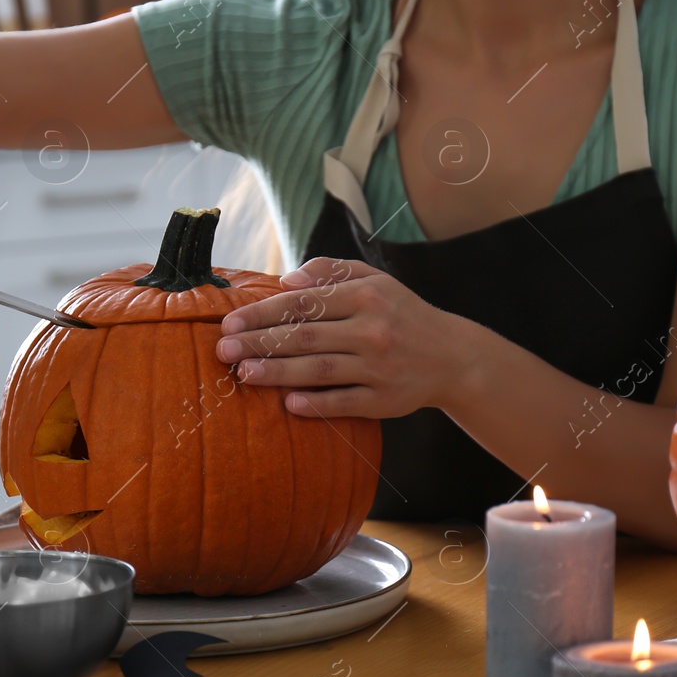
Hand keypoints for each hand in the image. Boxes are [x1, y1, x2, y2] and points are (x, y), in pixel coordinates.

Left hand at [215, 258, 477, 418]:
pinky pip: (346, 403)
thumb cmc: (402, 314)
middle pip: (306, 337)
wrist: (453, 357)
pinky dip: (317, 404)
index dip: (264, 312)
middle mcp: (373, 330)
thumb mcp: (375, 280)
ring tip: (243, 374)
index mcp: (366, 296)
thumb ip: (330, 272)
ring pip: (321, 370)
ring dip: (279, 373)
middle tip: (223, 349)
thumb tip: (287, 280)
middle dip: (260, 342)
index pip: (305, 303)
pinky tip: (288, 404)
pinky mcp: (386, 401)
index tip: (231, 321)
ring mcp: (380, 368)